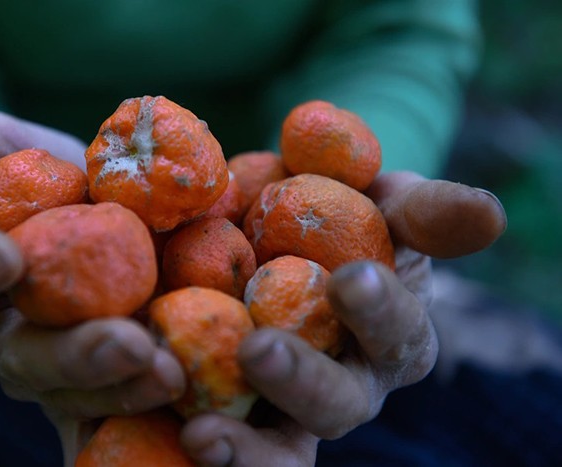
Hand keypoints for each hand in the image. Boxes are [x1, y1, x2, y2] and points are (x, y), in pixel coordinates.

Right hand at [0, 99, 185, 463]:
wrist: (104, 217)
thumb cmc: (44, 183)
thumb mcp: (4, 151)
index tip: (5, 253)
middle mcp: (0, 341)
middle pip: (24, 358)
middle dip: (72, 355)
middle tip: (123, 343)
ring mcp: (52, 374)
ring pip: (79, 391)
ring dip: (125, 387)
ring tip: (169, 372)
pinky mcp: (103, 386)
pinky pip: (122, 405)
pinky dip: (150, 402)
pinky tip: (184, 393)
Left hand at [179, 171, 506, 465]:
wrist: (272, 228)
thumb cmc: (339, 210)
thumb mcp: (380, 199)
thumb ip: (424, 210)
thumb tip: (489, 215)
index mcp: (392, 335)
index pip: (398, 331)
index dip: (380, 310)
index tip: (350, 279)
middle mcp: (348, 385)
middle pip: (337, 403)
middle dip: (303, 381)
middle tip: (259, 350)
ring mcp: (291, 410)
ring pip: (281, 447)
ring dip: (246, 446)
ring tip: (202, 432)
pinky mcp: (239, 420)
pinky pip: (230, 450)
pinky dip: (210, 449)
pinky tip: (182, 435)